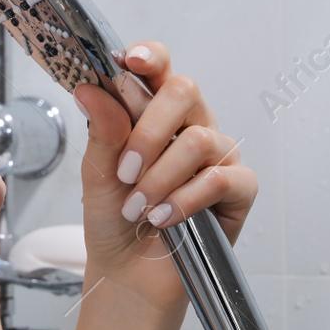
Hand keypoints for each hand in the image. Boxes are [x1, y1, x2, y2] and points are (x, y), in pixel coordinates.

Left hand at [73, 41, 257, 314]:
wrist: (128, 273)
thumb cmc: (114, 219)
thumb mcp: (96, 173)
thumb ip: (102, 130)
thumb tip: (89, 88)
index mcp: (155, 112)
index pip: (160, 68)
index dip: (150, 56)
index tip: (129, 61)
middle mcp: (191, 125)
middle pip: (185, 90)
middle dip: (148, 130)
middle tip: (124, 170)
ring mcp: (219, 155)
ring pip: (198, 139)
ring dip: (159, 177)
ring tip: (138, 208)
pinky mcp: (239, 189)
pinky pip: (219, 179)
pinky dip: (185, 200)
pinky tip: (165, 218)